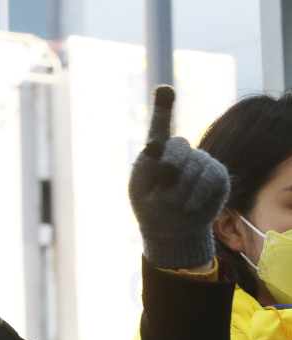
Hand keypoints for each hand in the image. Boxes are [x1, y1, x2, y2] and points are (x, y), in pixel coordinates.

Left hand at [128, 86, 230, 269]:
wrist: (172, 230)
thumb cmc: (151, 208)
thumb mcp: (140, 189)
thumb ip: (146, 166)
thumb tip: (154, 145)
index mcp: (157, 153)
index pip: (160, 127)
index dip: (163, 109)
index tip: (164, 89)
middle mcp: (179, 152)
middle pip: (178, 146)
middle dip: (170, 165)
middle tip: (164, 182)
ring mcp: (201, 161)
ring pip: (195, 164)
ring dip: (182, 188)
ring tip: (175, 204)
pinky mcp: (218, 174)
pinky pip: (211, 177)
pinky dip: (198, 194)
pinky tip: (189, 205)